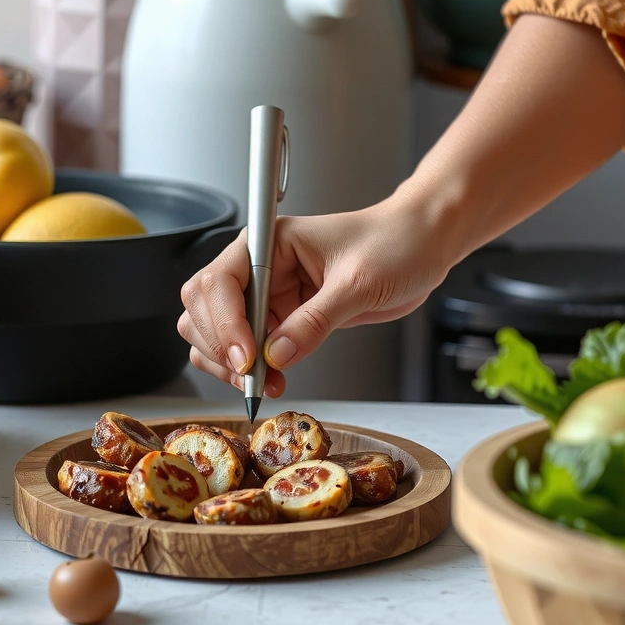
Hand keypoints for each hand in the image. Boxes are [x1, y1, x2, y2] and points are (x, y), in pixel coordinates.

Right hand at [178, 189, 447, 393]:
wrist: (422, 246)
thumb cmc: (394, 243)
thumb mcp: (358, 282)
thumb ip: (315, 320)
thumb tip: (275, 355)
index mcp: (269, 241)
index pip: (219, 280)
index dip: (224, 322)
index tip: (246, 358)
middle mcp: (259, 266)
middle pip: (203, 306)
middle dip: (220, 346)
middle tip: (251, 376)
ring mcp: (267, 293)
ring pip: (214, 330)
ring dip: (226, 362)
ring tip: (261, 383)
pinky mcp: (281, 316)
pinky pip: (247, 347)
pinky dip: (248, 369)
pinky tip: (272, 379)